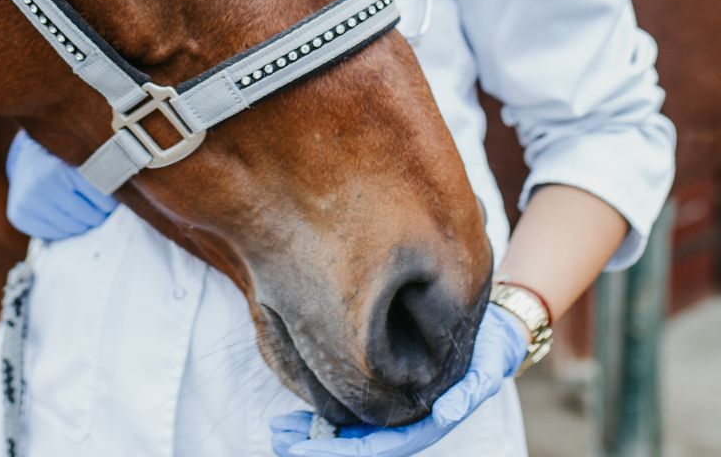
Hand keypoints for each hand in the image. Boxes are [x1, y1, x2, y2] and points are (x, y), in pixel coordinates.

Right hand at [5, 130, 116, 240]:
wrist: (25, 156)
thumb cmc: (60, 157)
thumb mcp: (80, 158)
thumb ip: (100, 175)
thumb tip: (129, 197)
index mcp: (62, 169)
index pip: (99, 198)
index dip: (109, 204)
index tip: (112, 205)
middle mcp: (43, 186)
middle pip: (86, 216)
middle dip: (97, 216)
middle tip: (101, 213)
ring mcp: (29, 203)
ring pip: (71, 228)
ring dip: (82, 225)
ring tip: (85, 215)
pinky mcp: (20, 216)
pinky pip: (52, 234)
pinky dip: (63, 229)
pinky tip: (65, 218)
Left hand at [270, 304, 527, 455]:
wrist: (496, 330)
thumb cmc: (494, 346)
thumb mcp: (490, 363)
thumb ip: (473, 387)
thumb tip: (446, 411)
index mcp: (428, 420)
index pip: (382, 446)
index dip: (345, 451)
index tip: (307, 450)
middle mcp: (408, 420)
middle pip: (359, 446)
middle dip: (318, 447)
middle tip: (279, 438)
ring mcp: (396, 407)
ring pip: (351, 430)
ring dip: (315, 433)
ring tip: (280, 431)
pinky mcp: (385, 386)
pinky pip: (352, 407)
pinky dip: (324, 408)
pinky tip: (297, 412)